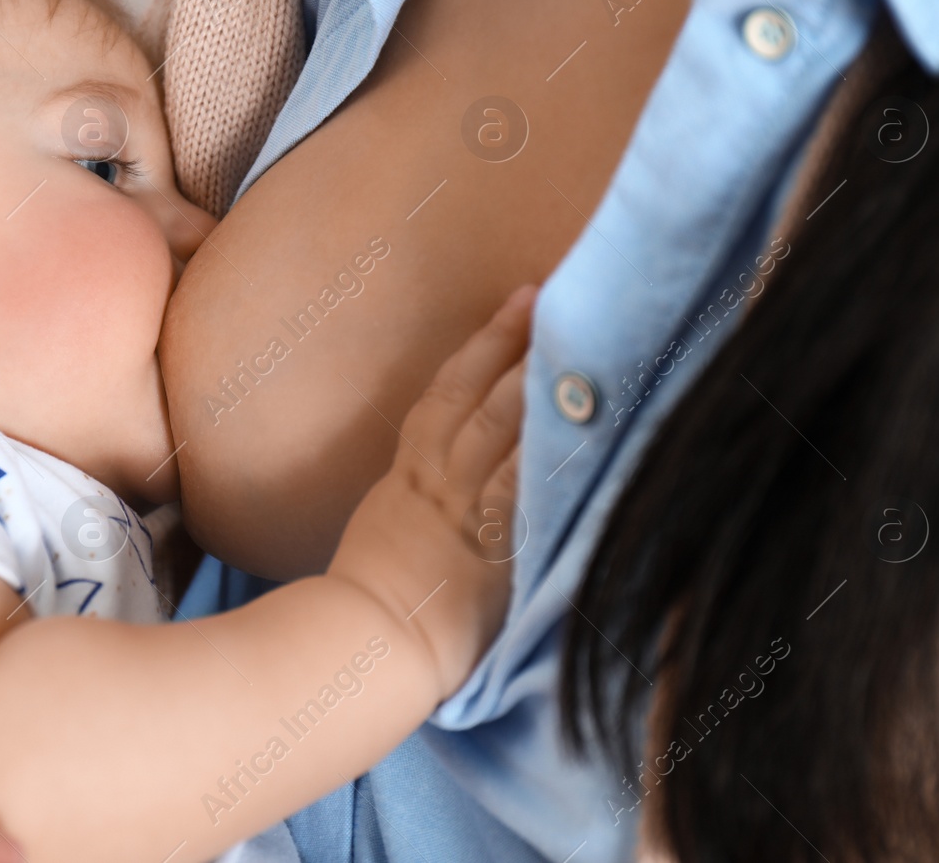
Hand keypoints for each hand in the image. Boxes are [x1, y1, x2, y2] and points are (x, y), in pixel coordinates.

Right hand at [328, 284, 533, 698]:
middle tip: (546, 294)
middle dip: (511, 341)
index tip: (512, 307)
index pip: (443, 397)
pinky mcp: (487, 540)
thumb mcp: (385, 544)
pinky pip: (521, 482)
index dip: (480, 349)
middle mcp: (435, 479)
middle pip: (475, 394)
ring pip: (497, 424)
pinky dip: (548, 448)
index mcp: (408, 479)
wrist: (359, 644)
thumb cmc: (363, 613)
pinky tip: (579, 419)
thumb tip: (437, 506)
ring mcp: (461, 505)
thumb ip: (414, 516)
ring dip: (533, 377)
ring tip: (569, 337)